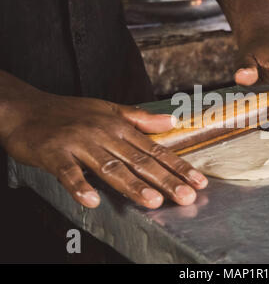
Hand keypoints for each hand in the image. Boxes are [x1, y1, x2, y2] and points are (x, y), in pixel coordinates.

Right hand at [2, 91, 207, 208]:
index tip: (199, 182)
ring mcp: (80, 143)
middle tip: (186, 196)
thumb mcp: (109, 110)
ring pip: (110, 167)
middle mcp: (105, 134)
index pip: (156, 149)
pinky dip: (80, 186)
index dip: (179, 166)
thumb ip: (141, 118)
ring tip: (153, 202)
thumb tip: (172, 120)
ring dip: (132, 185)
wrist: (27, 107)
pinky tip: (92, 201)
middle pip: (140, 161)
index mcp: (120, 127)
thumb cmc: (71, 112)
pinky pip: (69, 172)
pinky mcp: (55, 153)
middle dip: (166, 180)